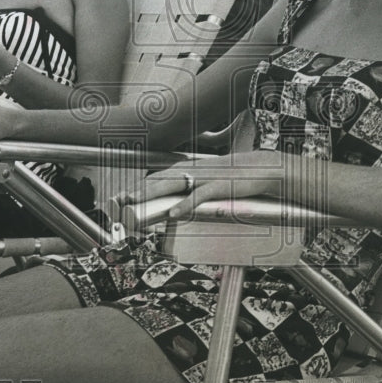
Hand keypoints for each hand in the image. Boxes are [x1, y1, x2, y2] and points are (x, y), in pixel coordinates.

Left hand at [122, 152, 290, 218]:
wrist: (264, 168)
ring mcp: (205, 177)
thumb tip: (179, 205)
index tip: (120, 198)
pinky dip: (185, 205)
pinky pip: (199, 196)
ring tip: (133, 206)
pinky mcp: (220, 185)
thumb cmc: (238, 178)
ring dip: (151, 195)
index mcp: (189, 169)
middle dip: (136, 192)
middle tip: (117, 202)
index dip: (137, 188)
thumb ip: (193, 189)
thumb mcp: (211, 181)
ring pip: (172, 185)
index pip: (156, 177)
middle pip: (158, 180)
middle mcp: (193, 170)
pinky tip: (173, 213)